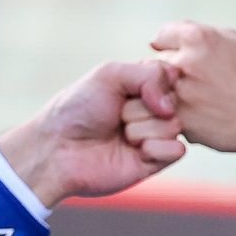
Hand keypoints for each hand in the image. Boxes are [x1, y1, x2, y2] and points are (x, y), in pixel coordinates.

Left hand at [0, 58, 182, 204]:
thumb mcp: (110, 73)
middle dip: (140, 106)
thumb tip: (171, 106)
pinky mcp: (155, 162)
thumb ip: (149, 73)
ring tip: (119, 135)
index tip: (127, 88)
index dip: (154, 81)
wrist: (59, 148)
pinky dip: (154, 148)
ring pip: (173, 125)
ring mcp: (155, 136)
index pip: (170, 75)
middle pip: (173, 101)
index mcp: (144, 86)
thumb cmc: (78, 108)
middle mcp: (153, 110)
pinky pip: (176, 150)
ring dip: (141, 128)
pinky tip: (133, 152)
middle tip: (115, 115)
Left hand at [149, 21, 235, 153]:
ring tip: (195, 100)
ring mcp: (179, 93)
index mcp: (197, 38)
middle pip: (155, 64)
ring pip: (155, 92)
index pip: (161, 37)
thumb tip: (161, 39)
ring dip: (167, 95)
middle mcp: (184, 62)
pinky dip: (178, 115)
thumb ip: (196, 34)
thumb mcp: (233, 41)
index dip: (171, 48)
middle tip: (191, 83)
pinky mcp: (180, 120)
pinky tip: (201, 115)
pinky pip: (165, 114)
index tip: (182, 58)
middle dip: (168, 73)